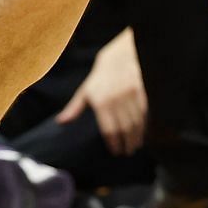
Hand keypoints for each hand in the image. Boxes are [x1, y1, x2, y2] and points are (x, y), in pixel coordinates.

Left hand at [55, 31, 146, 155]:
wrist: (121, 56)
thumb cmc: (101, 76)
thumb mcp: (86, 90)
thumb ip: (74, 108)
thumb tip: (61, 122)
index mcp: (102, 101)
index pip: (109, 129)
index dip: (113, 143)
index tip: (115, 151)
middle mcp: (117, 99)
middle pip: (124, 129)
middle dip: (126, 143)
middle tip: (127, 152)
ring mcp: (132, 94)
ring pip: (136, 122)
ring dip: (137, 137)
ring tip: (135, 145)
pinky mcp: (144, 90)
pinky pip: (146, 113)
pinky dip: (145, 125)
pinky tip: (144, 132)